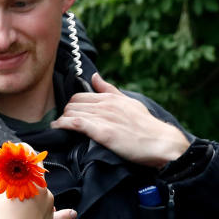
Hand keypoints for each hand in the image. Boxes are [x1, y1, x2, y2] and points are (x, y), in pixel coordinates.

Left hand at [51, 72, 189, 168]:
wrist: (160, 142)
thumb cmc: (146, 125)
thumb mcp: (129, 102)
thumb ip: (109, 90)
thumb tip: (95, 76)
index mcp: (110, 97)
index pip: (79, 96)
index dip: (72, 106)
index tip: (70, 114)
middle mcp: (105, 104)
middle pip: (72, 104)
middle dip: (65, 113)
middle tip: (64, 123)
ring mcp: (103, 117)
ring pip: (71, 112)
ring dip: (62, 121)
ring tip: (59, 128)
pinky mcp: (102, 131)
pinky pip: (75, 123)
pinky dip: (63, 125)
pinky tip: (57, 129)